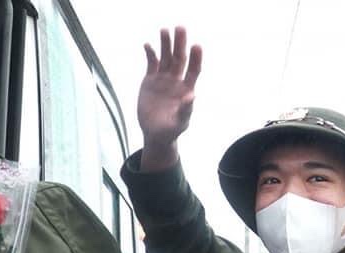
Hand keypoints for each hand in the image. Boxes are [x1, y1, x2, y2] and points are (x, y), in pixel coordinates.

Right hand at [137, 27, 201, 169]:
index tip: (197, 46)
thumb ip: (185, 110)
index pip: (194, 70)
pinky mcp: (150, 80)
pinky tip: (148, 45)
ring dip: (165, 44)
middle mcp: (176, 81)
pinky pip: (151, 63)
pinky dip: (150, 54)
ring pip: (165, 58)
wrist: (155, 133)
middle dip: (180, 44)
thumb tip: (191, 96)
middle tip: (180, 28)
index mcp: (186, 89)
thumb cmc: (171, 130)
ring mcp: (163, 79)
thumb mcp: (179, 123)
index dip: (196, 58)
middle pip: (179, 59)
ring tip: (164, 30)